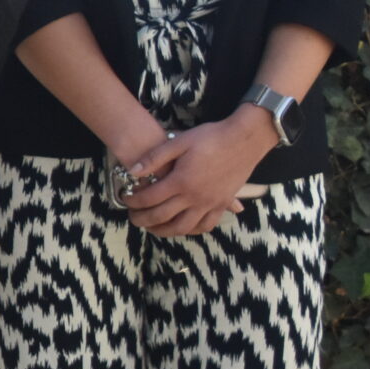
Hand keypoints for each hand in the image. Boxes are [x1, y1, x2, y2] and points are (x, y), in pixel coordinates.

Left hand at [122, 114, 272, 235]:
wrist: (245, 140)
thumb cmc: (211, 137)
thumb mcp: (179, 141)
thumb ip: (155, 157)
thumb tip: (133, 171)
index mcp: (181, 181)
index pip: (149, 198)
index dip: (133, 201)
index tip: (124, 199)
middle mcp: (195, 197)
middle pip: (161, 217)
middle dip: (142, 220)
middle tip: (132, 217)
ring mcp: (210, 204)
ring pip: (183, 227)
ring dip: (164, 231)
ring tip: (152, 227)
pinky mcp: (222, 204)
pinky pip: (205, 225)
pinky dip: (191, 230)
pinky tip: (182, 226)